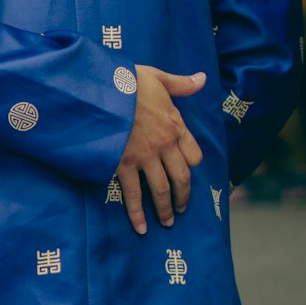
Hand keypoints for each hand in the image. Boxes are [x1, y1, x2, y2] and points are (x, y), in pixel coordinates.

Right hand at [115, 65, 205, 234]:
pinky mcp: (124, 164)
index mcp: (174, 124)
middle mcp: (164, 145)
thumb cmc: (129, 80)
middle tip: (181, 209)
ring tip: (167, 221)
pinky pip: (134, 194)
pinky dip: (137, 214)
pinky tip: (141, 227)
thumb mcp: (158, 77)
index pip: (194, 154)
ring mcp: (145, 157)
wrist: (103, 88)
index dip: (192, 166)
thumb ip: (181, 84)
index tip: (188, 173)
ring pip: (161, 190)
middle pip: (181, 178)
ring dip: (165, 209)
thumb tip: (202, 78)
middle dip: (183, 197)